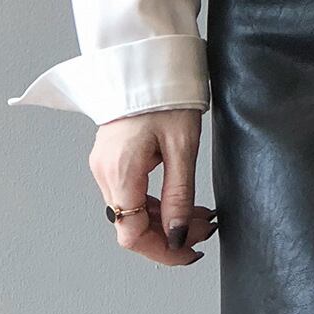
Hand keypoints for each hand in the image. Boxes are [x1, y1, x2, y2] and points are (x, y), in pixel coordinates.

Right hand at [88, 108, 216, 265]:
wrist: (145, 61)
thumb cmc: (165, 95)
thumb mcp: (182, 146)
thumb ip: (179, 194)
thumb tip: (179, 236)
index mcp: (120, 173)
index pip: (132, 235)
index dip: (162, 252)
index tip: (192, 252)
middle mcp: (105, 174)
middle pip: (132, 226)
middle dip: (171, 235)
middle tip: (208, 228)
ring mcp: (105, 166)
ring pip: (133, 211)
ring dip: (166, 219)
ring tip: (202, 214)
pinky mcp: (112, 159)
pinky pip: (131, 193)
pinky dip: (155, 202)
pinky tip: (180, 199)